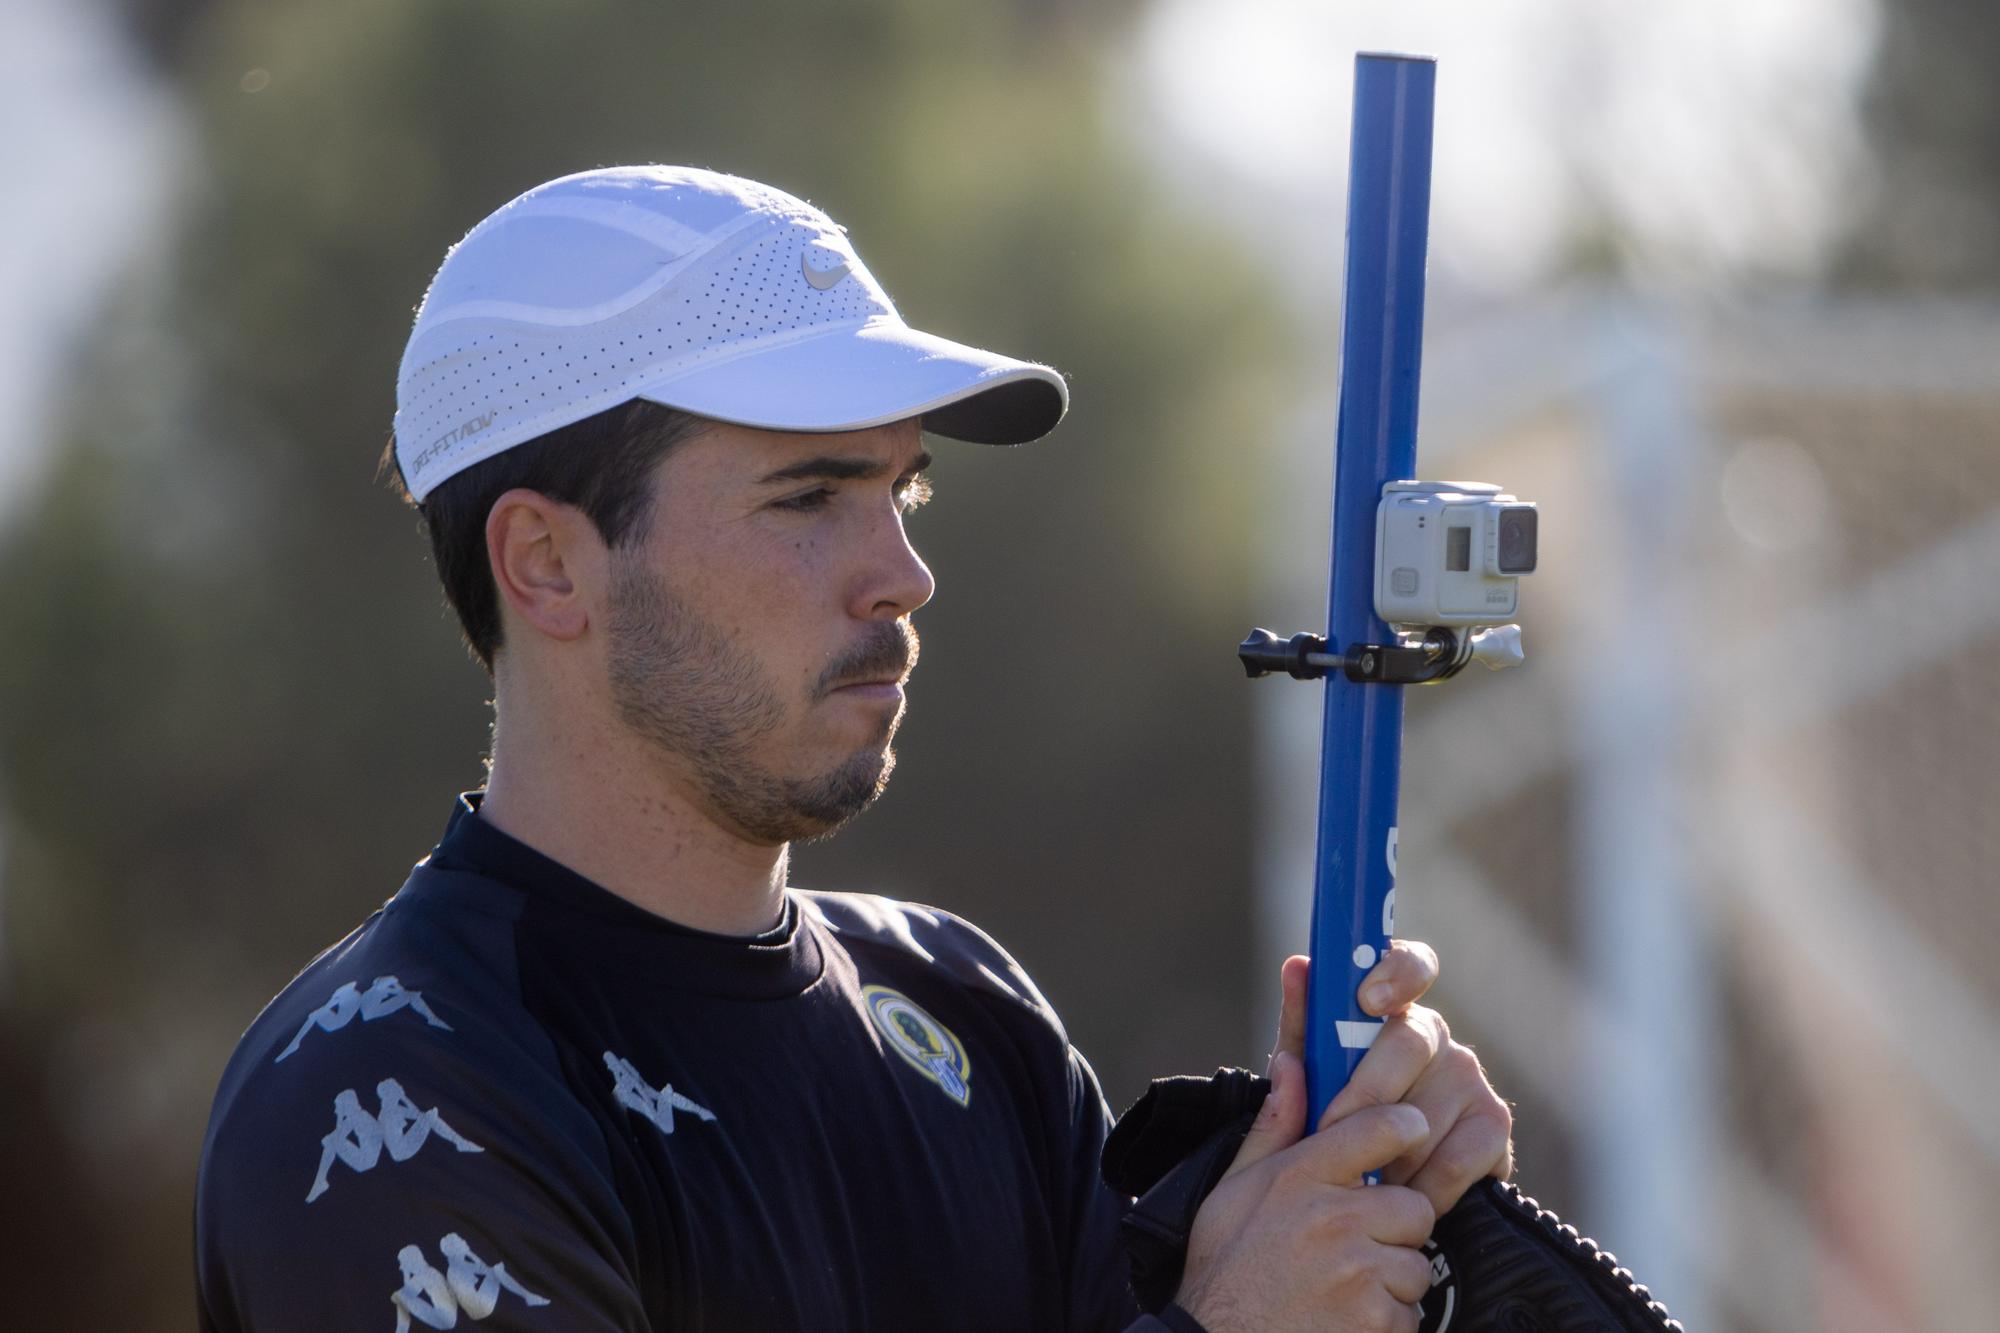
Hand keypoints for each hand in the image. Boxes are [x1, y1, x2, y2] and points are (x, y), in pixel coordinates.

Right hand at [1175, 1052, 1434, 1332]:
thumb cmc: (1224, 1267)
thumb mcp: (1233, 1188)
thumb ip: (1274, 1126)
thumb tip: (1292, 1061)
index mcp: (1301, 1176)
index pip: (1380, 1126)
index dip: (1406, 1127)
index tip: (1411, 1133)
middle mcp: (1335, 1218)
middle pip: (1414, 1207)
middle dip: (1395, 1229)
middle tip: (1360, 1245)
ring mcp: (1358, 1271)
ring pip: (1415, 1265)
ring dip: (1392, 1281)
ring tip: (1346, 1289)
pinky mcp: (1376, 1320)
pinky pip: (1410, 1313)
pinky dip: (1386, 1322)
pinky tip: (1346, 1320)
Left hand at [1271, 943, 1512, 1216]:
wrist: (1366, 1186)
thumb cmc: (1330, 1117)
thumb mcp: (1308, 1076)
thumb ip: (1302, 1025)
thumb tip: (1298, 967)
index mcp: (1390, 1008)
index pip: (1410, 963)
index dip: (1396, 973)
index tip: (1369, 1000)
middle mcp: (1435, 1033)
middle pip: (1407, 1042)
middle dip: (1363, 1092)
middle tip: (1329, 1129)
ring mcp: (1470, 1076)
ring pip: (1423, 1111)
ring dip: (1383, 1153)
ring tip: (1354, 1174)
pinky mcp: (1494, 1125)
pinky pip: (1450, 1161)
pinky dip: (1416, 1187)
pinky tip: (1396, 1195)